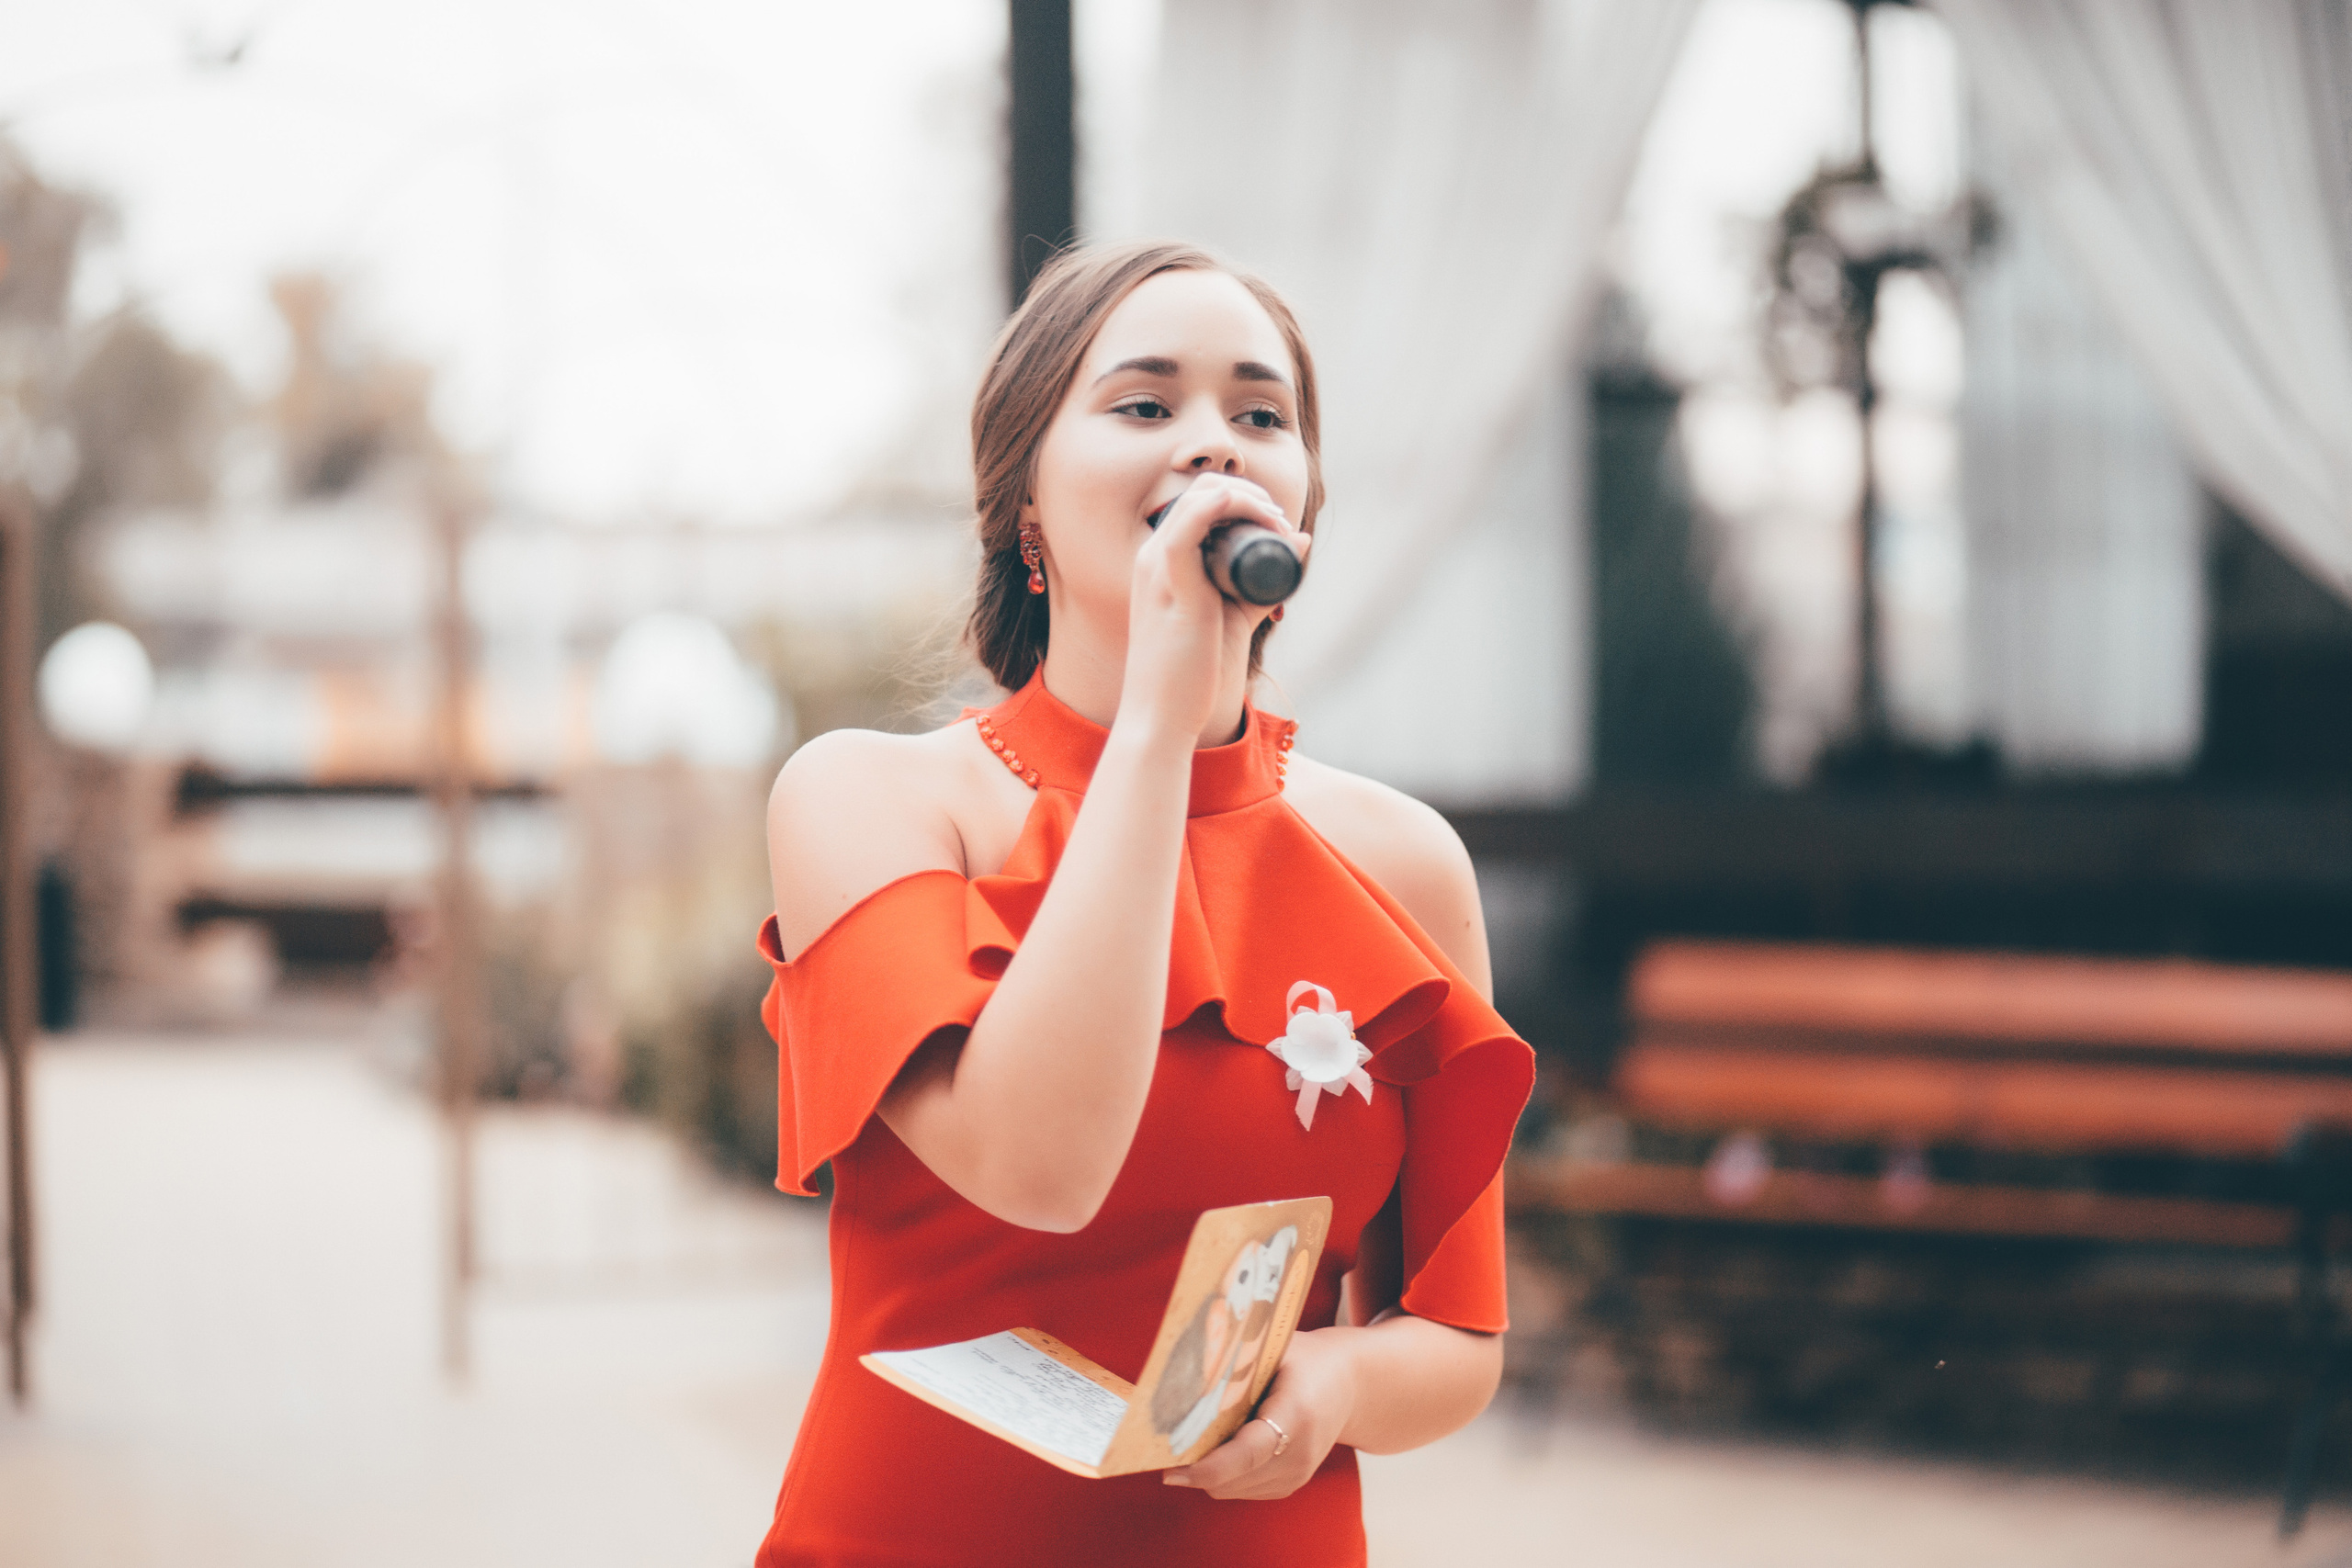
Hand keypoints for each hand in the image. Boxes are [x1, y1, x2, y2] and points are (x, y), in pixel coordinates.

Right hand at [1117, 473, 1309, 743]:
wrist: (1161, 716)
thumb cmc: (1193, 672)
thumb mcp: (1232, 617)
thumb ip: (1261, 585)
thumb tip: (1300, 542)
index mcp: (1159, 561)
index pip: (1197, 499)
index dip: (1241, 496)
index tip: (1275, 520)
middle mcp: (1152, 555)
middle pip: (1201, 489)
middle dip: (1249, 492)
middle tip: (1280, 520)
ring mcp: (1157, 567)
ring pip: (1201, 498)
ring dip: (1248, 498)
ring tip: (1277, 522)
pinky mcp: (1170, 583)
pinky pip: (1192, 524)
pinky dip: (1228, 507)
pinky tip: (1259, 515)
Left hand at [1161, 1325, 1356, 1500]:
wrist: (1354, 1384)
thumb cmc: (1306, 1359)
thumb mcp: (1274, 1350)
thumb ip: (1234, 1368)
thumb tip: (1178, 1382)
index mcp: (1297, 1414)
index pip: (1247, 1453)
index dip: (1207, 1467)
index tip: (1170, 1468)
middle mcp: (1300, 1454)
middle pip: (1231, 1478)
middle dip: (1193, 1468)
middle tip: (1161, 1446)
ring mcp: (1298, 1475)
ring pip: (1231, 1489)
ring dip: (1205, 1473)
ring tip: (1187, 1443)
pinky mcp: (1292, 1484)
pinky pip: (1242, 1490)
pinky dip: (1222, 1475)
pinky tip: (1215, 1448)